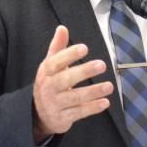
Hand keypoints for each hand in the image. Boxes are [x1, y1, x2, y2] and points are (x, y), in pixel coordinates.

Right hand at [32, 25, 113, 142]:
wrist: (37, 114)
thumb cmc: (49, 84)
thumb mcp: (50, 66)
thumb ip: (57, 47)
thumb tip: (62, 28)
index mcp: (46, 72)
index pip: (56, 62)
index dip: (69, 55)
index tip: (84, 48)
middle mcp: (48, 88)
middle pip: (66, 79)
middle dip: (84, 72)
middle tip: (102, 64)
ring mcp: (55, 104)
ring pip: (74, 98)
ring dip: (93, 92)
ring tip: (109, 86)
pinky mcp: (62, 118)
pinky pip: (78, 113)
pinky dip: (92, 108)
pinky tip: (105, 102)